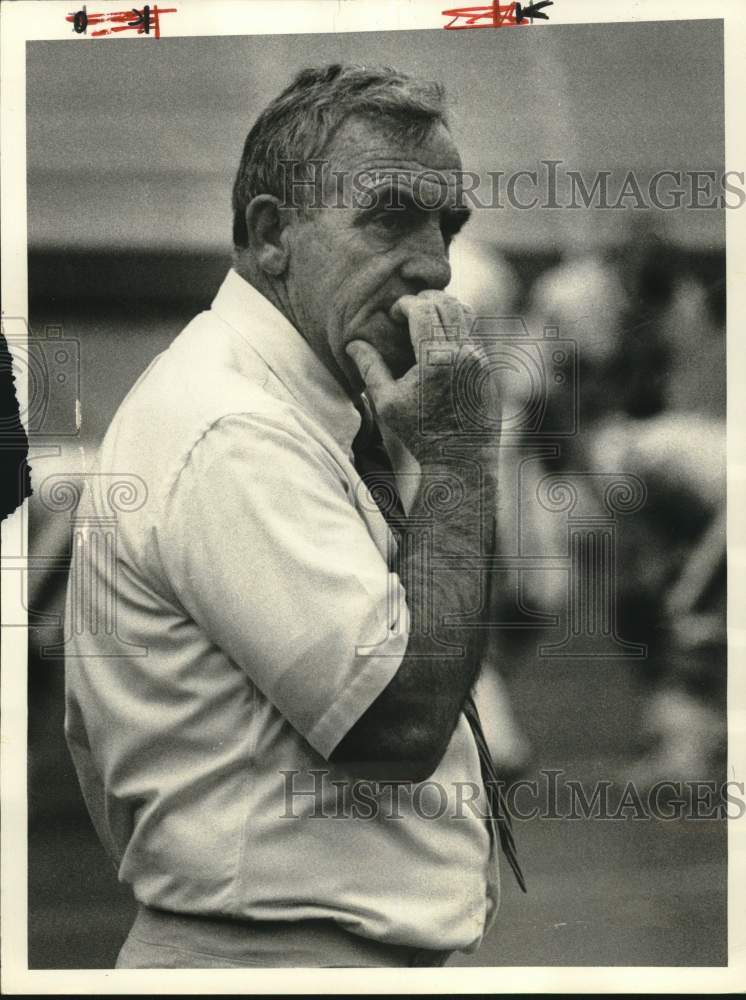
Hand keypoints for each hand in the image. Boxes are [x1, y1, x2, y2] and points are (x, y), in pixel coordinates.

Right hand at [346, 290, 500, 462]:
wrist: (462, 461)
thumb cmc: (420, 436)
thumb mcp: (387, 403)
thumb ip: (370, 368)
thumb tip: (352, 344)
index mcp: (437, 360)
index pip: (423, 309)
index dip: (405, 304)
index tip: (392, 314)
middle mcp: (463, 353)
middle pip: (446, 303)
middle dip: (424, 301)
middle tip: (406, 312)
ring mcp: (480, 359)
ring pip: (465, 312)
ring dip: (443, 309)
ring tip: (423, 322)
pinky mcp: (489, 367)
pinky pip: (473, 332)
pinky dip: (455, 326)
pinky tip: (438, 341)